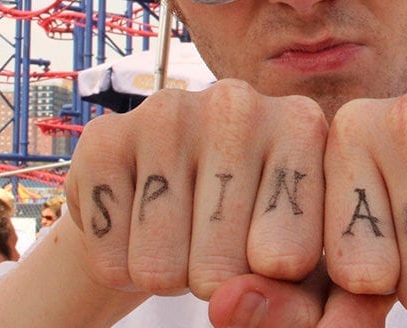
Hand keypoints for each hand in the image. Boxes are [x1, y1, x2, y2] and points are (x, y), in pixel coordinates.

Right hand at [64, 80, 327, 298]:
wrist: (164, 199)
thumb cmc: (250, 233)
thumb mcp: (296, 270)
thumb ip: (289, 300)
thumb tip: (226, 299)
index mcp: (301, 126)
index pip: (291, 255)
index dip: (274, 285)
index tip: (275, 265)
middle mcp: (239, 104)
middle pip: (224, 266)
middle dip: (216, 283)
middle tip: (218, 249)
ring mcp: (168, 113)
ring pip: (162, 265)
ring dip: (167, 277)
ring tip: (181, 240)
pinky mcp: (105, 137)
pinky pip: (109, 254)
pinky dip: (119, 267)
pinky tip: (137, 230)